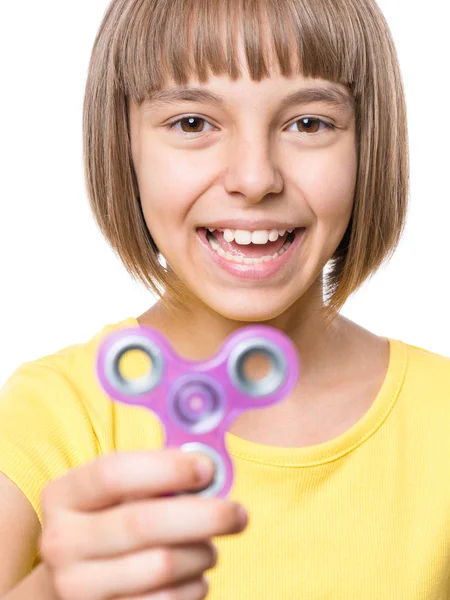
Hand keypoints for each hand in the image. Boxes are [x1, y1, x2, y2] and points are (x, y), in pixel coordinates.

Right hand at [39, 448, 247, 599]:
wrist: (74, 579)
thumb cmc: (111, 520)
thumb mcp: (117, 492)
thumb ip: (155, 476)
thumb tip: (210, 469)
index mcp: (63, 496)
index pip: (113, 473)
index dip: (167, 468)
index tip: (209, 469)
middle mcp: (61, 542)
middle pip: (142, 523)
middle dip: (203, 516)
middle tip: (239, 513)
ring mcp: (76, 587)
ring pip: (160, 567)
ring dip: (201, 554)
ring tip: (209, 547)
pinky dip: (193, 587)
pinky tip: (195, 575)